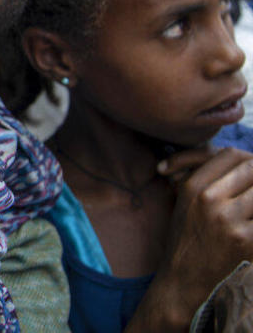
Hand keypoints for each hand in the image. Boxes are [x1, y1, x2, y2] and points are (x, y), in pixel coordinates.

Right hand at [129, 147, 252, 329]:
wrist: (184, 277)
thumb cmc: (188, 236)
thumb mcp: (185, 200)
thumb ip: (208, 177)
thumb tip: (245, 161)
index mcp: (193, 186)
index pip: (230, 155)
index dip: (247, 160)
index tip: (251, 170)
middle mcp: (209, 198)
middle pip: (251, 168)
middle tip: (252, 193)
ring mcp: (228, 219)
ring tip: (252, 209)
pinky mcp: (245, 240)